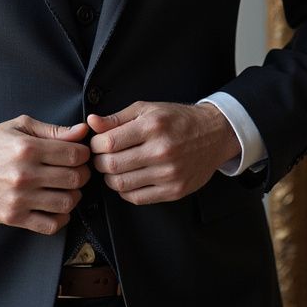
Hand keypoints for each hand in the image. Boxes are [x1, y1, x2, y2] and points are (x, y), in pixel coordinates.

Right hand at [0, 115, 91, 233]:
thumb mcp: (19, 127)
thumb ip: (53, 130)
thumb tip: (81, 131)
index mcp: (27, 149)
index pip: (74, 155)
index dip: (84, 154)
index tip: (81, 155)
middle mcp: (24, 174)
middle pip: (74, 179)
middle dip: (83, 174)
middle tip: (77, 171)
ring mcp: (19, 198)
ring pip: (66, 202)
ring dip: (74, 195)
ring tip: (67, 188)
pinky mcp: (14, 217)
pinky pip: (50, 225)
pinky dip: (61, 218)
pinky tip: (57, 207)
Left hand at [88, 101, 239, 204]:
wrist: (214, 134)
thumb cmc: (178, 119)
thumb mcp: (147, 109)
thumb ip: (117, 118)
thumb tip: (91, 123)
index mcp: (152, 127)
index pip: (109, 143)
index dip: (96, 145)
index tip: (97, 143)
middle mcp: (161, 151)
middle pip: (112, 165)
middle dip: (99, 162)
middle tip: (102, 157)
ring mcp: (168, 173)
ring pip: (121, 184)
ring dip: (110, 177)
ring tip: (114, 167)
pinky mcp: (174, 190)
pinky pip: (137, 197)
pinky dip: (125, 191)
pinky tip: (128, 179)